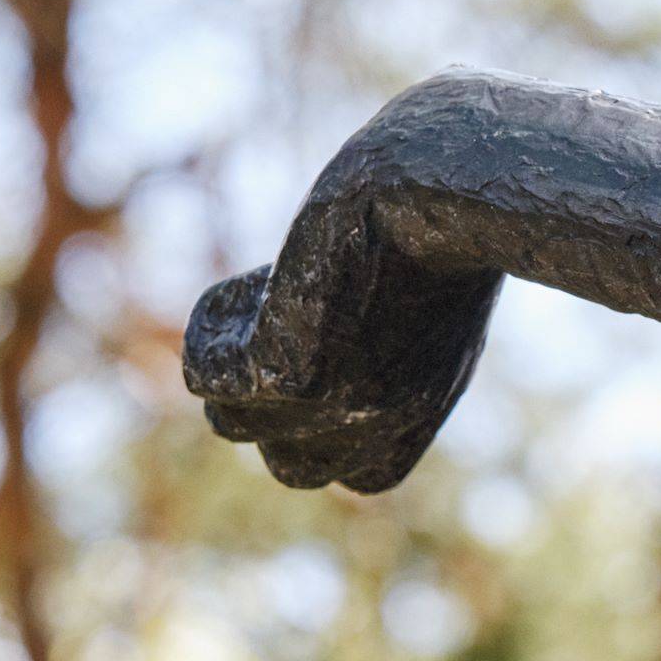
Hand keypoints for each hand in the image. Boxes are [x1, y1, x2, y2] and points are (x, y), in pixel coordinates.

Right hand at [185, 100, 501, 493]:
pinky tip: (250, 282)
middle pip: (291, 467)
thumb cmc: (453, 215)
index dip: (332, 421)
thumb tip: (324, 354)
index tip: (330, 351)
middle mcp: (382, 422)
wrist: (449, 185)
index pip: (360, 474)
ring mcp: (339, 405)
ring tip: (267, 296)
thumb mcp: (436, 292)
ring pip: (232, 425)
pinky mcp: (297, 374)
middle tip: (288, 325)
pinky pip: (207, 378)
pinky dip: (212, 325)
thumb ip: (394, 343)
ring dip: (230, 362)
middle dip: (274, 404)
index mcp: (422, 409)